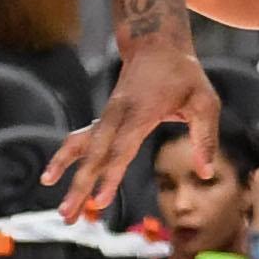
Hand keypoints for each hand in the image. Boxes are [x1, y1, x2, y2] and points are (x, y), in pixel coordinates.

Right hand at [44, 39, 219, 220]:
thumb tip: (207, 173)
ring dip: (65, 175)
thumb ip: (205, 138)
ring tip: (60, 205)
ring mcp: (107, 116)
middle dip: (79, 186)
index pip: (122, 149)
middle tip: (66, 215)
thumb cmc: (183, 75)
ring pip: (81, 148)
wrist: (154, 43)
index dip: (110, 175)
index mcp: (141, 112)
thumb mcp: (204, 102)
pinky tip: (52, 176)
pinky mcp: (104, 119)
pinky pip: (81, 140)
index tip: (99, 201)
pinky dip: (66, 158)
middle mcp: (117, 115)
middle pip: (94, 155)